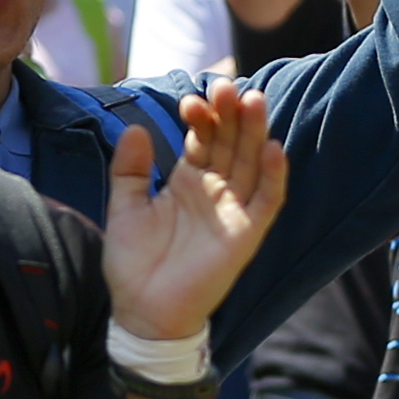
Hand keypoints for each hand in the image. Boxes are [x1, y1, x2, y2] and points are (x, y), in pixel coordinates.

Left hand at [103, 78, 289, 343]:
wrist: (143, 312)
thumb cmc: (133, 264)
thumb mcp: (124, 208)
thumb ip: (129, 170)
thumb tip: (136, 128)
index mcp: (187, 182)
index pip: (203, 139)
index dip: (202, 117)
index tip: (191, 100)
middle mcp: (214, 191)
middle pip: (231, 144)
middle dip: (231, 115)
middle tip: (227, 86)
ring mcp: (233, 211)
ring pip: (251, 163)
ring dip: (255, 133)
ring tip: (253, 101)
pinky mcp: (246, 234)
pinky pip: (266, 201)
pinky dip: (274, 176)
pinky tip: (274, 148)